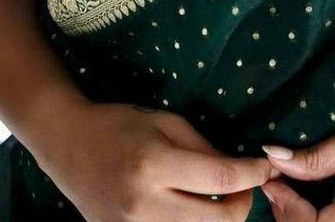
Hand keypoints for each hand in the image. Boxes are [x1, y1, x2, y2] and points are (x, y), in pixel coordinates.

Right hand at [34, 100, 279, 221]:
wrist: (68, 147)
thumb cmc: (120, 125)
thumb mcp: (166, 122)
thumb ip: (204, 148)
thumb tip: (241, 172)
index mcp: (155, 164)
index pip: (220, 177)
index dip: (251, 174)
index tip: (266, 167)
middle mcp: (145, 205)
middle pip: (218, 221)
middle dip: (242, 204)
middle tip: (243, 187)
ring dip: (219, 220)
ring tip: (218, 199)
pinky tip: (193, 209)